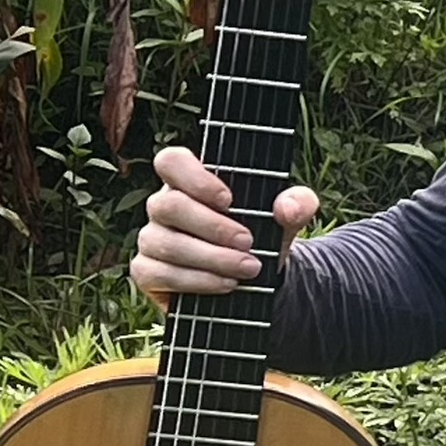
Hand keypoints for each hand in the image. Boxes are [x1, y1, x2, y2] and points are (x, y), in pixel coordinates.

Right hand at [131, 146, 316, 307]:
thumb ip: (297, 203)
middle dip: (211, 226)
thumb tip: (287, 207)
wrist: (253, 279)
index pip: (171, 161)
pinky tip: (226, 284)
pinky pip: (159, 273)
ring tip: (248, 268)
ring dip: (210, 257)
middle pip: (169, 205)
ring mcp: (151, 238)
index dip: (193, 177)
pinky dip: (196, 281)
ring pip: (164, 242)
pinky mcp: (148, 272)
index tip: (228, 199)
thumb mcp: (286, 218)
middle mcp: (164, 205)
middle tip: (248, 241)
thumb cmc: (260, 234)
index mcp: (190, 180)